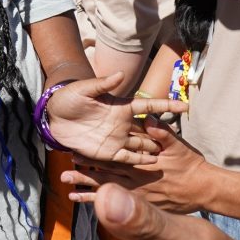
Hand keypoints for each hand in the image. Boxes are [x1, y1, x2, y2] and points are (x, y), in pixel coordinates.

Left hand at [46, 76, 186, 163]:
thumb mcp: (85, 89)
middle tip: (181, 144)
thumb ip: (103, 84)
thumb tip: (121, 74)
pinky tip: (151, 166)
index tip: (185, 106)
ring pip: (141, 146)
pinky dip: (138, 162)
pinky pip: (126, 159)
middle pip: (149, 131)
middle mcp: (123, 124)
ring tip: (169, 159)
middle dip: (164, 137)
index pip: (149, 106)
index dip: (167, 105)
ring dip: (153, 151)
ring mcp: (117, 139)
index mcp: (121, 107)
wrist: (54, 116)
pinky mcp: (107, 152)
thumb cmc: (70, 98)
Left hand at [63, 122, 209, 213]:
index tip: (76, 154)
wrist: (202, 189)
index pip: (113, 160)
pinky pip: (117, 205)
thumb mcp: (178, 145)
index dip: (94, 158)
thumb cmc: (190, 164)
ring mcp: (137, 194)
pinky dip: (99, 204)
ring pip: (107, 192)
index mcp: (141, 163)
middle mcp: (136, 180)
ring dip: (87, 191)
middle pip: (106, 176)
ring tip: (67, 190)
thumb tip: (148, 119)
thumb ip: (162, 132)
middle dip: (84, 175)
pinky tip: (84, 203)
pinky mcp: (141, 204)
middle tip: (64, 174)